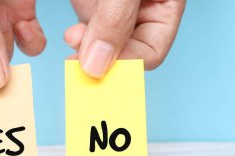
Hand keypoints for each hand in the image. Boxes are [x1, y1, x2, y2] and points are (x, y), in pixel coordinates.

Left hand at [64, 0, 185, 77]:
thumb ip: (116, 19)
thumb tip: (96, 65)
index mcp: (164, 6)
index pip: (151, 51)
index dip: (125, 64)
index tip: (99, 70)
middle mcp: (141, 13)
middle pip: (124, 52)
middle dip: (101, 59)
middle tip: (78, 63)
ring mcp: (115, 12)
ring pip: (101, 45)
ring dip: (84, 50)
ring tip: (72, 38)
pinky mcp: (93, 7)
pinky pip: (86, 32)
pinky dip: (76, 39)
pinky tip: (70, 36)